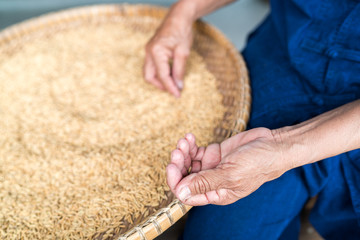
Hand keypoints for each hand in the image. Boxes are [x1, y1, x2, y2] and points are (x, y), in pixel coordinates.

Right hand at [144, 4, 193, 96]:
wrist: (178, 17)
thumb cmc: (181, 31)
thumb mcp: (183, 52)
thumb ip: (179, 70)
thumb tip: (178, 86)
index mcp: (156, 52)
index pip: (162, 76)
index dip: (170, 87)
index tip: (178, 95)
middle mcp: (149, 52)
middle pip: (149, 76)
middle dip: (160, 86)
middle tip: (173, 91)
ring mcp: (148, 51)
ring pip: (149, 72)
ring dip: (159, 80)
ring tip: (173, 84)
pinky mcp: (151, 50)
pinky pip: (152, 66)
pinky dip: (160, 73)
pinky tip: (170, 75)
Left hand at [166, 128, 290, 205]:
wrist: (272, 145)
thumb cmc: (257, 164)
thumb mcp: (230, 174)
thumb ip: (205, 183)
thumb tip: (180, 193)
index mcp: (215, 193)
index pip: (187, 194)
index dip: (176, 181)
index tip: (172, 166)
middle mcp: (211, 182)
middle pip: (185, 177)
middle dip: (178, 164)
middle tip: (178, 151)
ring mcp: (212, 167)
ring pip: (188, 163)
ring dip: (183, 152)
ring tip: (185, 141)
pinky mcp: (214, 153)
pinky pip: (195, 152)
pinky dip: (190, 145)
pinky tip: (190, 137)